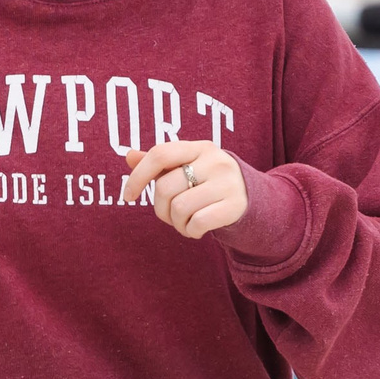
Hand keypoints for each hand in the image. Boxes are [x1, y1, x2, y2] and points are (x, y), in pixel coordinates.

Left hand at [122, 141, 246, 239]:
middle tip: (170, 215)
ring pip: (180, 208)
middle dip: (160, 209)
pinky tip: (197, 229)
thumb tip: (129, 156)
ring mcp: (227, 183)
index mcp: (199, 147)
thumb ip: (159, 163)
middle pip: (165, 188)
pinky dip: (191, 231)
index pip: (160, 154)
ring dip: (176, 223)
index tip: (128, 196)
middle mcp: (215, 161)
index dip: (138, 176)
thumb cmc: (208, 182)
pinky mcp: (235, 206)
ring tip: (185, 222)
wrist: (251, 197)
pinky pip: (198, 223)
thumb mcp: (186, 167)